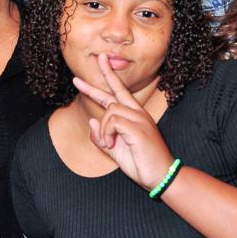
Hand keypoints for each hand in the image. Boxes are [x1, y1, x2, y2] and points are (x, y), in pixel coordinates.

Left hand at [72, 53, 172, 188]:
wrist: (161, 176)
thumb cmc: (141, 163)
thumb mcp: (115, 150)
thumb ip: (102, 137)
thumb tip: (92, 121)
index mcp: (135, 116)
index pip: (120, 91)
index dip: (109, 76)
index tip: (101, 61)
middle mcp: (138, 113)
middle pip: (113, 94)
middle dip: (94, 86)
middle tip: (75, 79)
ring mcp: (140, 119)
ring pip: (110, 110)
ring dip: (104, 129)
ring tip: (109, 144)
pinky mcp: (138, 127)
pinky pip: (113, 121)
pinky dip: (106, 134)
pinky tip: (112, 144)